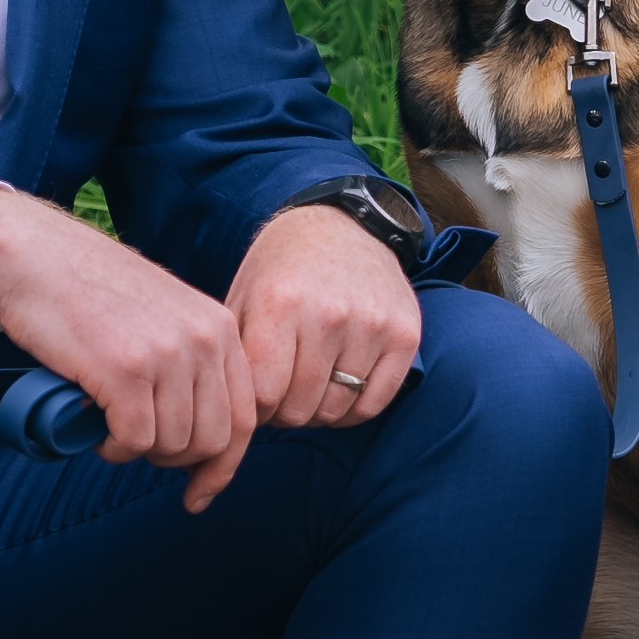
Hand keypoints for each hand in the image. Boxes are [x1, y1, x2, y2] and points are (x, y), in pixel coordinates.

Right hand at [0, 188, 257, 510]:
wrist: (33, 255)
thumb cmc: (87, 290)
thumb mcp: (162, 314)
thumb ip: (189, 360)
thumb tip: (196, 429)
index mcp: (219, 326)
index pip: (245, 416)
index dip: (224, 466)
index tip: (200, 492)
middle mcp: (204, 339)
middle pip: (214, 440)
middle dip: (176, 461)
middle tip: (138, 447)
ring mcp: (167, 354)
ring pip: (173, 445)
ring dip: (139, 451)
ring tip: (109, 427)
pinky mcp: (125, 369)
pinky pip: (135, 440)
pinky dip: (114, 448)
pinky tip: (97, 429)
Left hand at [232, 201, 422, 435]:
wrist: (343, 225)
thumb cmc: (284, 269)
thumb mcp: (245, 297)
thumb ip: (236, 352)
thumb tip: (234, 412)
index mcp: (279, 303)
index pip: (263, 396)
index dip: (254, 409)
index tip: (255, 400)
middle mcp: (329, 314)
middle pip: (300, 408)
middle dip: (283, 413)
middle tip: (281, 398)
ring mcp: (372, 325)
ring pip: (337, 410)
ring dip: (318, 412)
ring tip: (307, 392)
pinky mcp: (404, 334)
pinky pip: (375, 403)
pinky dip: (353, 410)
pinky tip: (338, 392)